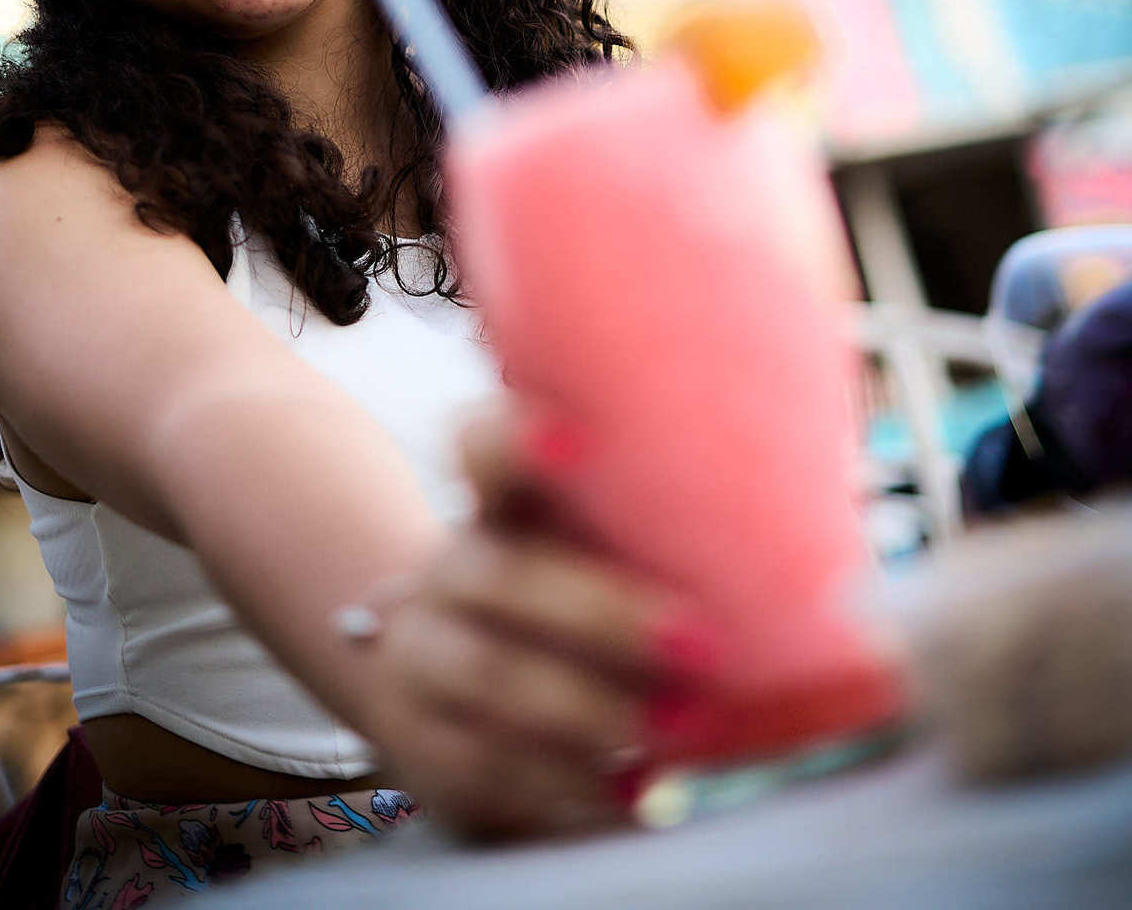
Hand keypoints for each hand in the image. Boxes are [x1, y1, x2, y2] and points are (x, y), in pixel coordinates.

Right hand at [346, 404, 675, 840]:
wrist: (435, 674)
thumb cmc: (564, 595)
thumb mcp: (590, 546)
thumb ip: (657, 525)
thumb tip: (802, 518)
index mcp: (499, 505)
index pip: (483, 446)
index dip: (517, 438)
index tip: (573, 437)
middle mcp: (455, 570)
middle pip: (506, 575)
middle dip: (604, 612)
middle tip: (703, 645)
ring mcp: (426, 657)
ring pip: (492, 674)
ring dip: (590, 708)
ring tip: (681, 730)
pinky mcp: (425, 744)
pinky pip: (487, 764)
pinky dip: (565, 783)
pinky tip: (633, 790)